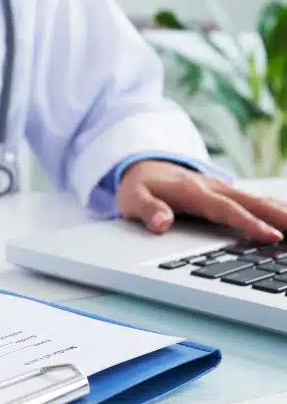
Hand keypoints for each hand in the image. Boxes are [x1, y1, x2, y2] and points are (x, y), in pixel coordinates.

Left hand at [117, 160, 286, 242]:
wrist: (142, 166)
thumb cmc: (138, 187)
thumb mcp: (132, 199)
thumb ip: (147, 210)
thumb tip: (161, 223)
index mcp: (191, 191)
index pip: (225, 209)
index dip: (248, 223)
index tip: (270, 237)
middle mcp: (211, 187)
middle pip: (252, 202)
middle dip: (279, 216)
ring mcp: (221, 189)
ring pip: (257, 200)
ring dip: (281, 212)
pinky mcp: (226, 193)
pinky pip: (255, 201)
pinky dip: (274, 209)